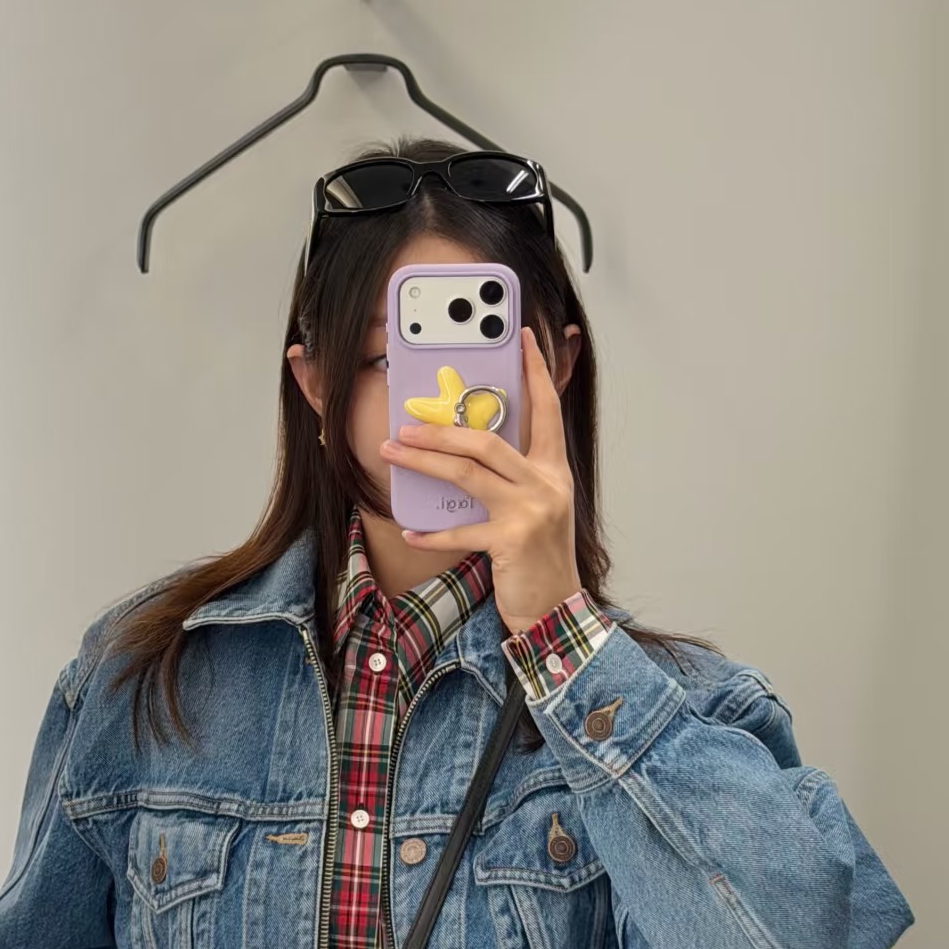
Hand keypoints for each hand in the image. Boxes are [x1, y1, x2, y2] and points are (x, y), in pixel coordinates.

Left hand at [379, 326, 581, 636]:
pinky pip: (461, 530)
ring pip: (468, 473)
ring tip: (393, 453)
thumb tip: (465, 448)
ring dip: (425, 461)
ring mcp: (531, 512)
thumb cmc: (538, 558)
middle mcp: (547, 484)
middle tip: (406, 422)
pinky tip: (409, 530)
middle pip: (488, 439)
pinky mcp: (512, 542)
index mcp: (553, 470)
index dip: (535, 370)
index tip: (522, 337)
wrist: (555, 610)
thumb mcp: (534, 508)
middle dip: (442, 427)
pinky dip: (432, 532)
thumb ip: (512, 477)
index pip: (546, 409)